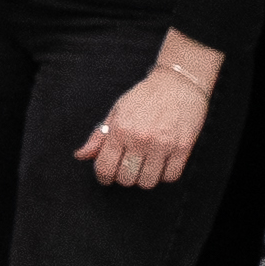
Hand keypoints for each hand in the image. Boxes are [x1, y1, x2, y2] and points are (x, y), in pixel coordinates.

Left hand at [78, 54, 212, 189]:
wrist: (178, 82)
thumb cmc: (145, 97)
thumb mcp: (117, 111)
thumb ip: (99, 136)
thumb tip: (81, 155)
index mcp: (120, 129)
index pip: (105, 168)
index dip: (104, 177)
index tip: (107, 177)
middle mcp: (140, 139)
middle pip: (126, 179)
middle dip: (124, 176)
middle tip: (129, 166)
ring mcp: (163, 145)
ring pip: (148, 182)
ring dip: (144, 178)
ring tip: (146, 165)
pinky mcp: (183, 148)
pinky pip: (170, 177)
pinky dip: (165, 175)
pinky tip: (162, 163)